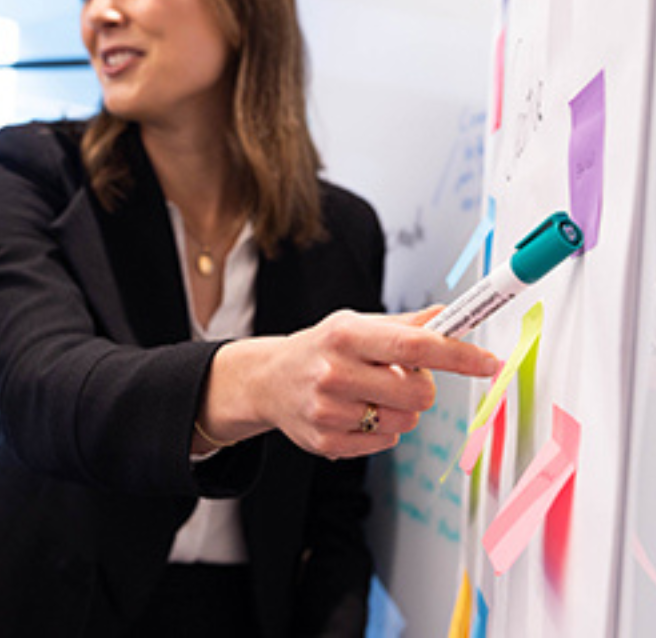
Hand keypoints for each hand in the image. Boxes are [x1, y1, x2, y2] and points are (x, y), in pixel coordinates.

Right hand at [195, 307, 500, 458]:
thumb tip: (451, 316)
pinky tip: (357, 412)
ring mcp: (328, 411)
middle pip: (419, 392)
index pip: (413, 345)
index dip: (457, 355)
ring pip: (406, 420)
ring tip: (371, 393)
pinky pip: (386, 442)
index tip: (489, 363)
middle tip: (400, 374)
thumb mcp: (355, 323)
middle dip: (423, 385)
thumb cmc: (322, 348)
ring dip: (401, 408)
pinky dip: (382, 428)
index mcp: (346, 335)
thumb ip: (406, 324)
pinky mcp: (326, 443)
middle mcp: (334, 371)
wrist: (269, 380)